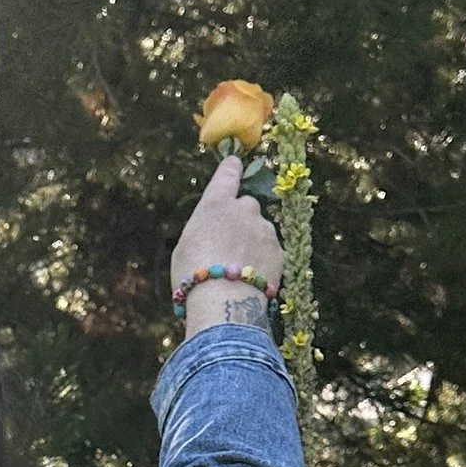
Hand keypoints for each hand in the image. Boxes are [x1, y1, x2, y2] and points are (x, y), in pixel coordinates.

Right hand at [169, 157, 282, 323]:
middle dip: (241, 220)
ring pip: (260, 231)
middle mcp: (245, 209)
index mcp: (216, 204)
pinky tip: (249, 281)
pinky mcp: (280, 252)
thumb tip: (213, 233)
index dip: (231, 169)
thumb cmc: (192, 276)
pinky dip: (263, 262)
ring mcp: (266, 230)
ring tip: (237, 271)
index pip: (227, 175)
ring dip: (252, 243)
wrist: (224, 303)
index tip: (235, 162)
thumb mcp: (185, 247)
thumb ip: (203, 231)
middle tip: (227, 246)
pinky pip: (270, 252)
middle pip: (246, 206)